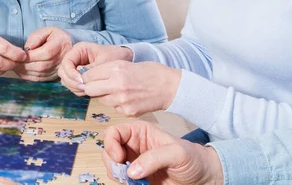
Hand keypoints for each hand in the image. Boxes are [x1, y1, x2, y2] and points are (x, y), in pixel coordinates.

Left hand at [13, 27, 71, 81]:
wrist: (67, 47)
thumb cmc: (55, 37)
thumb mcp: (47, 30)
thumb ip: (36, 37)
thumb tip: (27, 48)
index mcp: (59, 46)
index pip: (45, 54)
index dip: (30, 56)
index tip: (18, 54)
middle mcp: (60, 60)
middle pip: (40, 66)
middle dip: (24, 64)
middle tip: (12, 61)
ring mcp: (57, 70)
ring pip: (38, 74)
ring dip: (24, 71)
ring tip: (14, 65)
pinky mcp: (52, 77)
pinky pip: (39, 79)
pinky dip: (27, 76)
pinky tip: (20, 71)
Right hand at [58, 42, 132, 95]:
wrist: (123, 58)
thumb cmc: (115, 56)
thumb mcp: (105, 61)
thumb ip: (92, 70)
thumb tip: (81, 79)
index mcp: (79, 49)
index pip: (66, 62)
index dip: (71, 73)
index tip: (81, 81)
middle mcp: (74, 58)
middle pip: (63, 72)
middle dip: (71, 82)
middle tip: (84, 88)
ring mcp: (75, 67)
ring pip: (66, 79)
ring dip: (74, 87)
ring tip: (87, 90)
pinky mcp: (78, 76)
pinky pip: (72, 84)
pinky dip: (77, 89)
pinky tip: (88, 91)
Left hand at [81, 61, 180, 116]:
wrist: (171, 87)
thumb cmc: (150, 72)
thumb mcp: (126, 63)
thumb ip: (107, 70)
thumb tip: (88, 76)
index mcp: (116, 69)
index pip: (87, 76)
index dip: (87, 77)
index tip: (89, 78)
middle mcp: (116, 85)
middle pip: (89, 90)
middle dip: (91, 87)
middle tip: (98, 85)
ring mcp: (122, 100)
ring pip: (101, 100)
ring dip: (105, 96)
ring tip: (119, 90)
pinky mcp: (127, 112)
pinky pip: (114, 108)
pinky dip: (117, 104)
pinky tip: (128, 98)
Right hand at [102, 121, 223, 184]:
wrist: (203, 178)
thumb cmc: (193, 159)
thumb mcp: (177, 153)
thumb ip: (154, 158)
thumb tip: (132, 170)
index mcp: (139, 132)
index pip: (114, 132)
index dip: (111, 144)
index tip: (119, 158)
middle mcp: (133, 146)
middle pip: (108, 151)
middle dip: (112, 162)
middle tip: (125, 173)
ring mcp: (133, 163)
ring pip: (111, 167)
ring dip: (117, 175)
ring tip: (134, 181)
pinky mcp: (136, 178)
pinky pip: (121, 180)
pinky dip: (124, 183)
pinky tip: (137, 184)